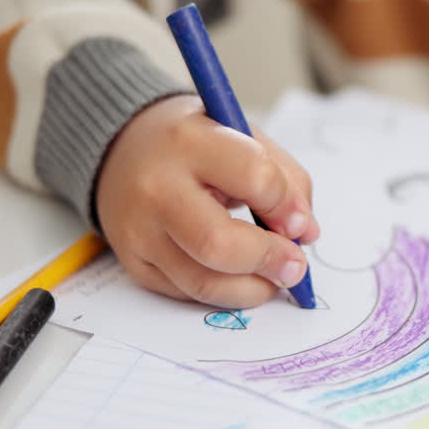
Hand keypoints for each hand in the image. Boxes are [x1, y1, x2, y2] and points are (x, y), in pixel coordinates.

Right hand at [95, 94, 319, 307]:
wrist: (122, 148)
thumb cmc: (194, 143)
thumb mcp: (243, 136)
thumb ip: (285, 179)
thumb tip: (306, 233)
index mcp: (189, 142)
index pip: (254, 178)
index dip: (287, 207)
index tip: (300, 223)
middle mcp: (156, 188)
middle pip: (220, 243)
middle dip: (270, 260)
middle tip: (295, 265)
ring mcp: (138, 231)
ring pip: (204, 281)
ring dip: (252, 288)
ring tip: (274, 278)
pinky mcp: (133, 263)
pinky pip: (186, 293)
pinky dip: (224, 293)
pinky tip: (241, 278)